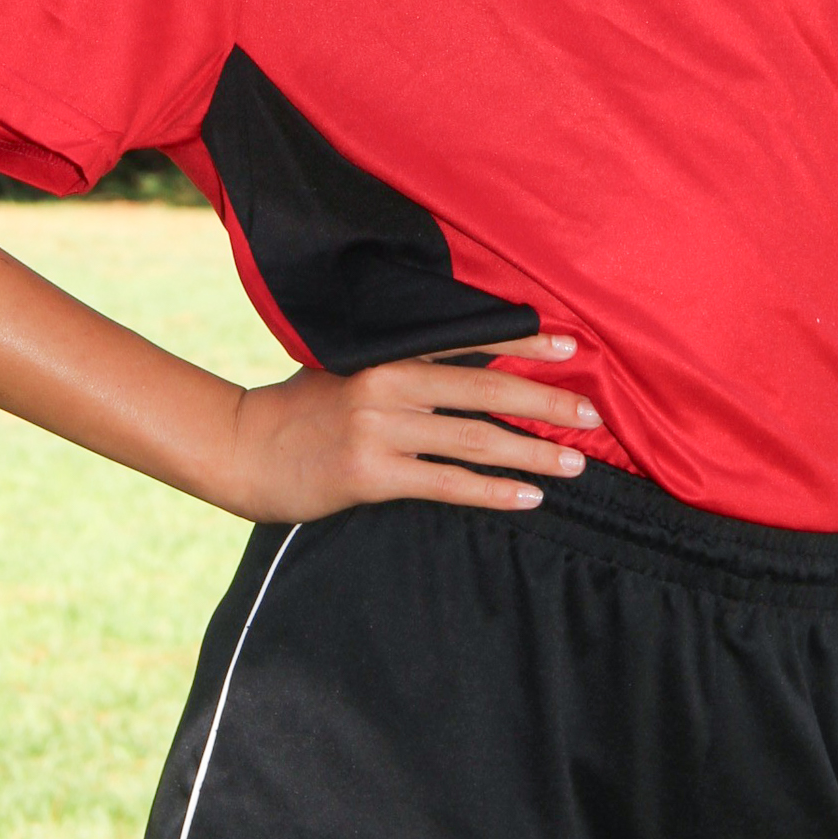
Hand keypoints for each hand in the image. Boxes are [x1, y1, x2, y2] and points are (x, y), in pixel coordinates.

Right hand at [217, 333, 601, 523]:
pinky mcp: (371, 474)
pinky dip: (492, 490)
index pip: (467, 341)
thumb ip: (401, 362)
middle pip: (484, 390)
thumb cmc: (303, 407)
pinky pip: (446, 484)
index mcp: (387, 351)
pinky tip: (528, 497)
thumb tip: (467, 361)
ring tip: (575, 463)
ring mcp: (380, 429)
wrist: (244, 448)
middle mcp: (388, 383)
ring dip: (530, 452)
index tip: (571, 343)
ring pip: (473, 440)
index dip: (522, 341)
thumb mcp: (349, 366)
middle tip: (593, 414)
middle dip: (545, 402)